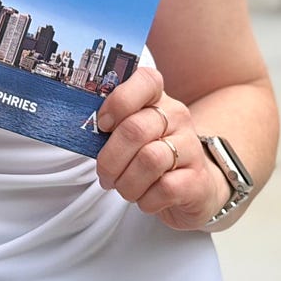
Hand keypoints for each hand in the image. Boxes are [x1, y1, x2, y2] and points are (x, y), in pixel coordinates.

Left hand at [93, 66, 227, 230]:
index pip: (146, 80)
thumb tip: (83, 130)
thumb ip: (112, 127)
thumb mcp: (133, 134)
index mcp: (158, 99)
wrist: (195, 186)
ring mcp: (191, 147)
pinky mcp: (197, 180)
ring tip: (124, 188)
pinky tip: (145, 198)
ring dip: (127, 182)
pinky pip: (165, 188)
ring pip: (150, 160)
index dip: (119, 101)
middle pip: (136, 129)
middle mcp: (178, 117)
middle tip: (105, 174)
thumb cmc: (152, 156)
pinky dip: (146, 199)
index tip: (102, 124)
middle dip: (110, 159)